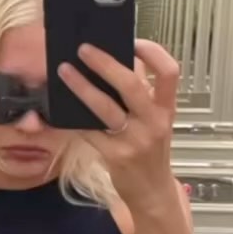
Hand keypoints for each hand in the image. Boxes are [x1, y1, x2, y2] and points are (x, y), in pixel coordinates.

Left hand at [57, 39, 179, 211]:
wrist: (152, 191)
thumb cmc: (150, 151)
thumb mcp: (155, 120)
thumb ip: (141, 92)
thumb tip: (119, 60)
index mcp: (166, 109)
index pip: (169, 72)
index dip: (153, 52)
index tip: (133, 41)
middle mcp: (153, 122)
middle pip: (132, 85)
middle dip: (105, 63)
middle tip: (84, 49)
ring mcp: (134, 140)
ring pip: (105, 108)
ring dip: (82, 87)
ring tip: (65, 71)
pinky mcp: (115, 156)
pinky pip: (90, 131)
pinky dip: (75, 118)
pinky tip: (63, 107)